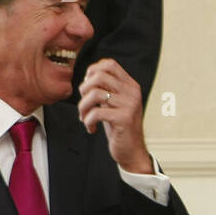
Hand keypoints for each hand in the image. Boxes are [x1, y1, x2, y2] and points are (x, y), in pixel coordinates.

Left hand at [77, 59, 150, 173]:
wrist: (131, 150)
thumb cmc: (119, 127)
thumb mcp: (114, 103)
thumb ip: (106, 89)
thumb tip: (88, 76)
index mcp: (130, 85)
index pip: (110, 64)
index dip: (93, 71)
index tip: (88, 86)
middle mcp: (132, 92)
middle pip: (99, 76)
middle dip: (84, 89)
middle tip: (85, 104)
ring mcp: (129, 105)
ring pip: (95, 94)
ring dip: (83, 107)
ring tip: (84, 117)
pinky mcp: (124, 119)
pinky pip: (96, 113)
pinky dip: (88, 121)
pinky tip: (91, 128)